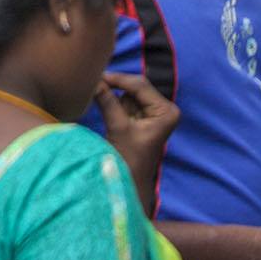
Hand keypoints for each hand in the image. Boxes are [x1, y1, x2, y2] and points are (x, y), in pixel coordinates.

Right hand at [95, 70, 177, 212]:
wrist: (129, 183)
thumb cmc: (129, 160)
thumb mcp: (118, 128)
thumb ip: (108, 102)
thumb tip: (94, 81)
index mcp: (166, 111)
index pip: (140, 85)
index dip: (118, 79)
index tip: (97, 75)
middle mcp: (163, 109)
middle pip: (135, 87)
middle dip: (116, 88)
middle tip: (94, 84)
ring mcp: (152, 113)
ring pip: (127, 93)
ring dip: (114, 97)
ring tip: (102, 106)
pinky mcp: (141, 118)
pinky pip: (124, 102)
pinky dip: (113, 103)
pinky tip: (105, 108)